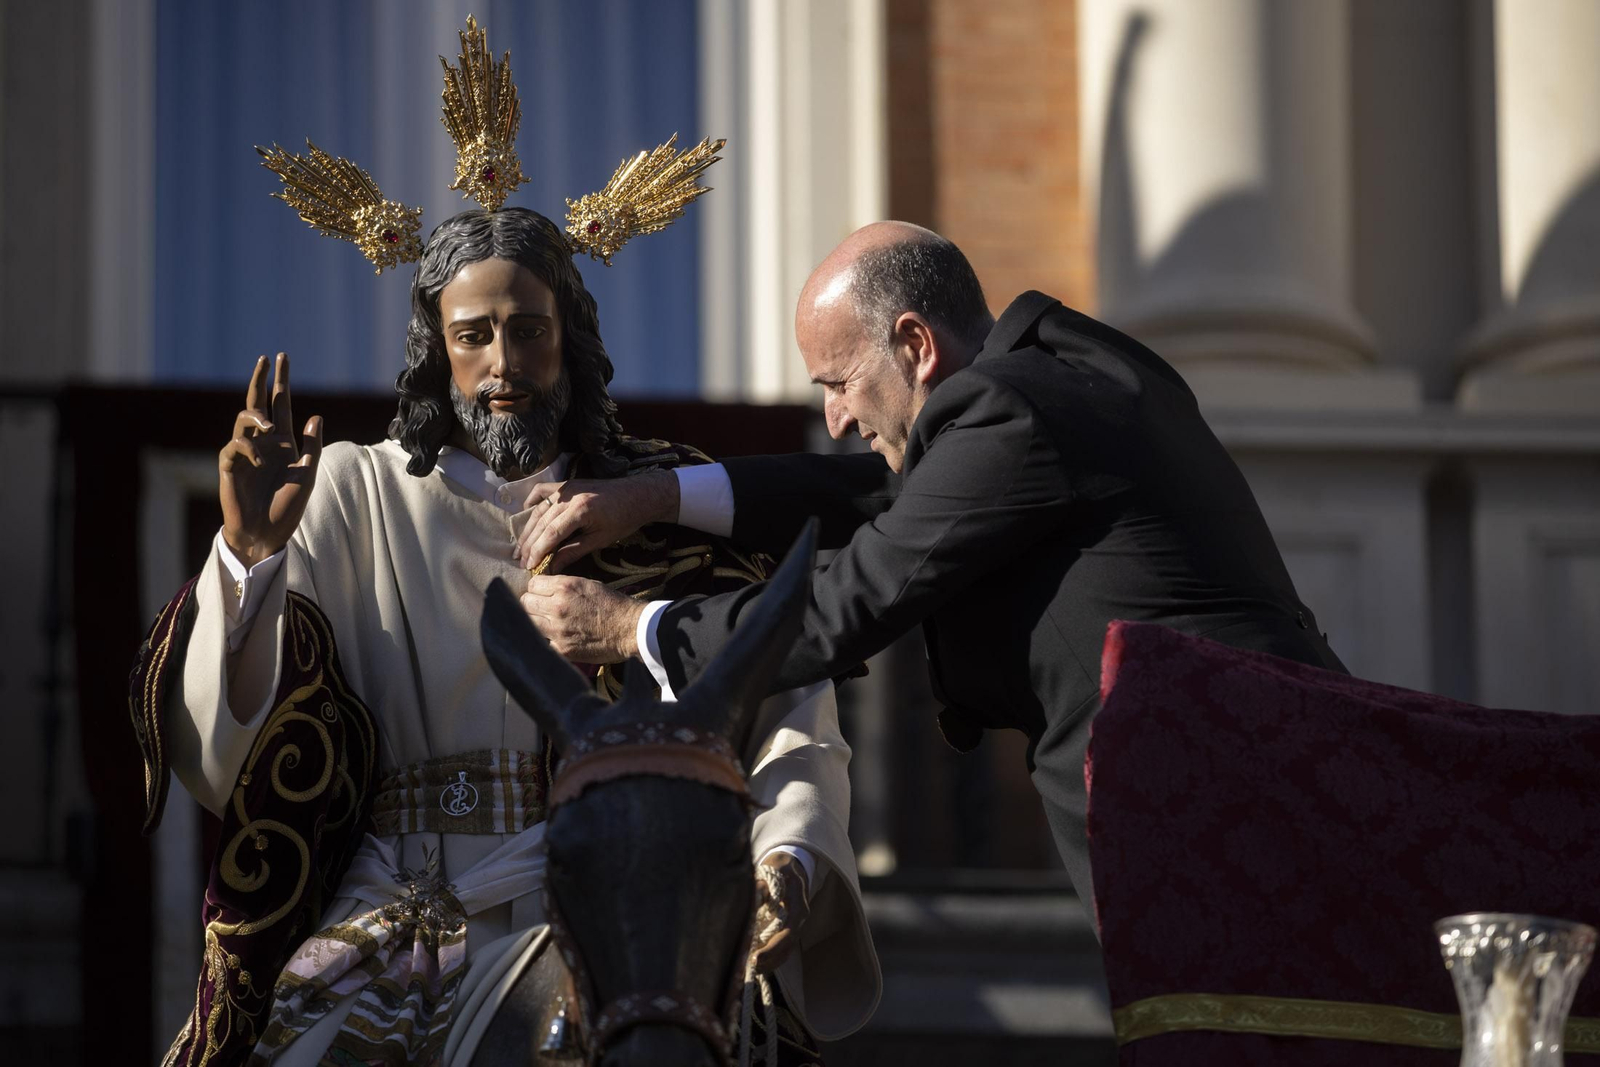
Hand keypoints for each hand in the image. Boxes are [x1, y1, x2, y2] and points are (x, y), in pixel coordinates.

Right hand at [219, 353, 322, 566]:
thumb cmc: (287, 507)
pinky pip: (234, 446)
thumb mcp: (306, 475)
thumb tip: (316, 415)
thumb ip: (311, 446)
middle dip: (260, 380)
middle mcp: (262, 443)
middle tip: (266, 359)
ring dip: (257, 418)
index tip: (281, 357)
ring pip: (244, 420)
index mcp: (282, 442)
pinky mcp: (230, 466)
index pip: (280, 404)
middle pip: (257, 403)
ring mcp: (245, 453)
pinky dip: (249, 449)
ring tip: (270, 426)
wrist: (267, 534)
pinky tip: (260, 461)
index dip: (280, 381)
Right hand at [516, 470, 678, 573]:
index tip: (528, 566)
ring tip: (520, 548)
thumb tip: (551, 566)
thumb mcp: (600, 540)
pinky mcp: (567, 484)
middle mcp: (569, 496)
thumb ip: (573, 551)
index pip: (551, 534)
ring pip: (539, 510)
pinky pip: (543, 491)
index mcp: (580, 510)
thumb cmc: (624, 519)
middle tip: (520, 562)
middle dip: (529, 544)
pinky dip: (532, 502)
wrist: (637, 495)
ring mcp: (566, 487)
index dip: (537, 551)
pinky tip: (525, 515)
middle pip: (541, 523)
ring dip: (527, 529)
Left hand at [521, 574, 645, 662]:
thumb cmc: (613, 605)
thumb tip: (544, 589)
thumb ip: (563, 586)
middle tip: (541, 609)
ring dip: (535, 621)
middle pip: (525, 602)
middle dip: (532, 604)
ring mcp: (557, 629)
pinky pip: (541, 641)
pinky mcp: (561, 648)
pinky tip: (557, 638)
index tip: (542, 594)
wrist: (631, 629)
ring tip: (546, 623)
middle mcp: (557, 606)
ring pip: (528, 621)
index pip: (532, 584)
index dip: (536, 588)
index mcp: (565, 587)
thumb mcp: (588, 584)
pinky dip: (546, 640)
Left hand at [750, 852, 809, 973]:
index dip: (773, 948)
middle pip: (787, 947)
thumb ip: (763, 885)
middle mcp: (800, 918)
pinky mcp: (789, 929)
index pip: (788, 933)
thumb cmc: (780, 868)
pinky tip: (755, 963)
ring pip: (786, 952)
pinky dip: (770, 958)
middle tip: (748, 968)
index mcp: (798, 905)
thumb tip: (753, 898)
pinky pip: (783, 949)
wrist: (791, 866)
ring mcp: (796, 925)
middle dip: (769, 960)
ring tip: (748, 970)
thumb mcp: (773, 870)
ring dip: (769, 963)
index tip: (756, 957)